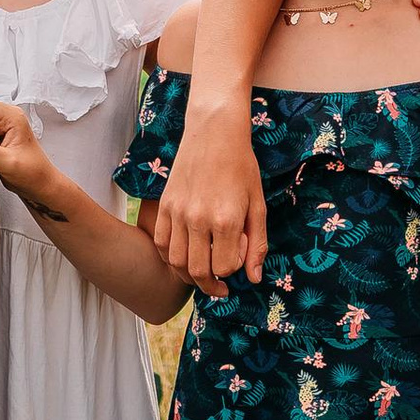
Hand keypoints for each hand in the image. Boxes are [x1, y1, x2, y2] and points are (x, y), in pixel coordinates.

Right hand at [153, 101, 267, 292]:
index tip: (238, 257)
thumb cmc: (241, 167)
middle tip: (219, 286)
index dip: (233, 270)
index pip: (225, 267)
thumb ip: (256, 244)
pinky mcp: (164, 206)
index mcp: (226, 220)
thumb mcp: (258, 205)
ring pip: (176, 262)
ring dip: (189, 275)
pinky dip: (170, 257)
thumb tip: (254, 278)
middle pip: (198, 271)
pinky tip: (184, 254)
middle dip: (210, 285)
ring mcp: (178, 213)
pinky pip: (161, 243)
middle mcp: (199, 219)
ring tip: (201, 272)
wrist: (214, 133)